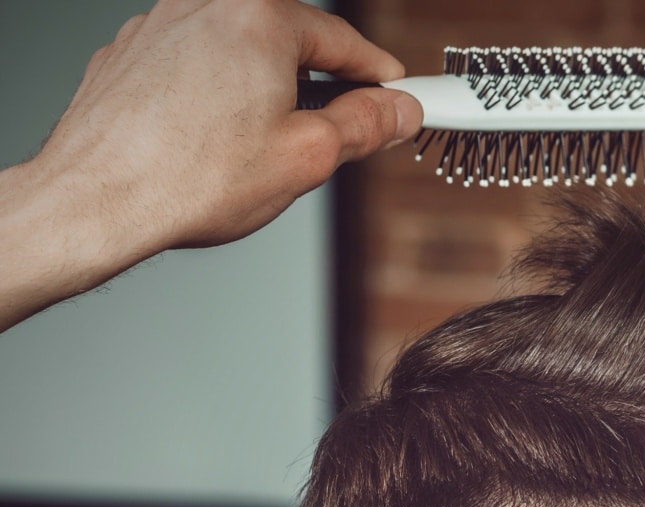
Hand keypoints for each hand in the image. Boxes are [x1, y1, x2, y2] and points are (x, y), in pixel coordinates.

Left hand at [0, 0, 421, 330]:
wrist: (96, 201)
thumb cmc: (191, 179)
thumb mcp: (309, 157)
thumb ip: (364, 124)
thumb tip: (398, 110)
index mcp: (257, 18)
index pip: (342, 39)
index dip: (380, 73)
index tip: (400, 93)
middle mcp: (205, 6)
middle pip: (287, 41)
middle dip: (320, 84)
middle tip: (343, 130)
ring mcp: (159, 26)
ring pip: (238, 53)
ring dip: (266, 91)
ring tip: (271, 147)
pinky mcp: (128, 55)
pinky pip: (194, 66)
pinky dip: (218, 95)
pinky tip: (220, 142)